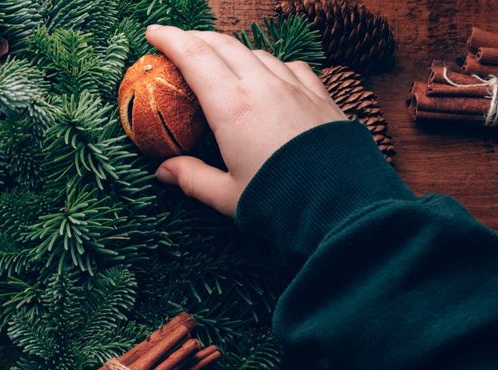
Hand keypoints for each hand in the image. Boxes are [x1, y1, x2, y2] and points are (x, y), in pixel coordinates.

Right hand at [145, 25, 345, 215]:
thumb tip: (163, 171)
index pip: (194, 57)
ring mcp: (295, 88)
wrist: (344, 208)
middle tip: (178, 43)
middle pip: (224, 45)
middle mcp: (263, 87)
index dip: (170, 39)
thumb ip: (192, 178)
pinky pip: (291, 67)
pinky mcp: (321, 97)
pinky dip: (271, 64)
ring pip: (257, 53)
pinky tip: (270, 76)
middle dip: (197, 38)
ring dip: (232, 50)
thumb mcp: (227, 196)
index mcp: (232, 107)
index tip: (153, 32)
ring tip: (220, 61)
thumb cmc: (280, 204)